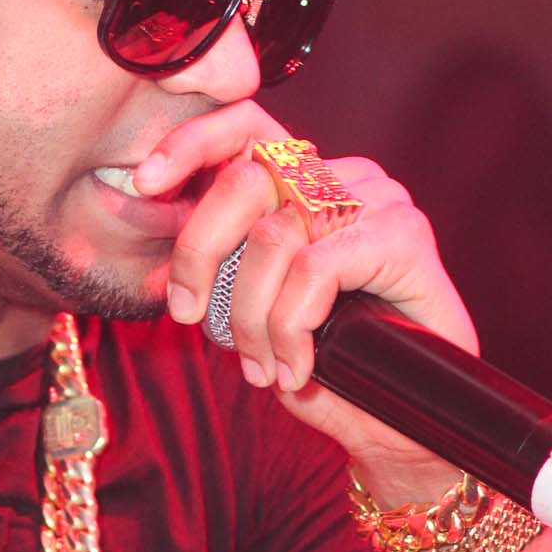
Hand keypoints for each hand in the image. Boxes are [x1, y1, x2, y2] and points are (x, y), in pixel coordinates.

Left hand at [136, 105, 475, 492]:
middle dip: (200, 250)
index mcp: (308, 180)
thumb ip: (223, 274)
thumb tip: (163, 268)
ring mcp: (380, 201)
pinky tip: (296, 368)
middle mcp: (345, 177)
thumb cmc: (331, 366)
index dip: (190, 145)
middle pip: (246, 179)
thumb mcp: (258, 314)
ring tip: (261, 368)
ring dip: (251, 316)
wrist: (406, 420)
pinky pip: (315, 270)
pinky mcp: (405, 236)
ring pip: (275, 236)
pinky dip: (291, 326)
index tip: (145, 185)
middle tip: (189, 315)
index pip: (245, 131)